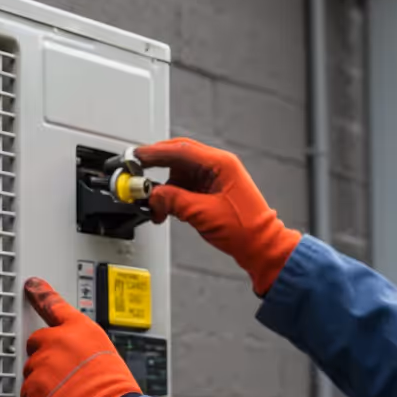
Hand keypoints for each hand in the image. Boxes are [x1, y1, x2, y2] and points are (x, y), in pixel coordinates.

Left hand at [21, 278, 140, 396]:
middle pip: (37, 342)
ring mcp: (43, 361)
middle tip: (62, 374)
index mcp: (81, 329)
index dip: (40, 293)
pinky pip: (27, 392)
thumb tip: (75, 357)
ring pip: (32, 369)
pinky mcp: (32, 384)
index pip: (54, 305)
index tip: (32, 285)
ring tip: (65, 394)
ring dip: (43, 381)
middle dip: (45, 356)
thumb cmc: (114, 388)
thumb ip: (84, 348)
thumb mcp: (106, 355)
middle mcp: (58, 340)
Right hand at [137, 137, 301, 295]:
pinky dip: (171, 196)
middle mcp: (217, 167)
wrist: (261, 246)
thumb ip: (173, 201)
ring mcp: (214, 178)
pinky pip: (183, 187)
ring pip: (178, 173)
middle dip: (155, 166)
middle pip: (177, 156)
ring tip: (153, 204)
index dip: (154, 152)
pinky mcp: (210, 191)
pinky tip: (164, 209)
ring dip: (163, 188)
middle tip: (135, 172)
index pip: (180, 149)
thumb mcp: (202, 214)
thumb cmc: (245, 229)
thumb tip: (153, 195)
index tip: (135, 157)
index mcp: (221, 164)